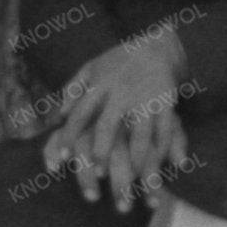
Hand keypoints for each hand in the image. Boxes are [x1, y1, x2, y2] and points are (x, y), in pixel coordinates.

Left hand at [43, 28, 189, 213]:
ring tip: (133, 179)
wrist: (157, 46)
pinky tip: (161, 167)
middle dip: (102, 151)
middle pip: (108, 126)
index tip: (61, 158)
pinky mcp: (166, 103)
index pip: (80, 114)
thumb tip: (60, 115)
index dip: (69, 136)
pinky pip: (165, 131)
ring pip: (140, 134)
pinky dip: (164, 150)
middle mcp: (120, 93)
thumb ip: (73, 89)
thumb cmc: (119, 61)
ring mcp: (144, 99)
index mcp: (99, 85)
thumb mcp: (91, 67)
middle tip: (98, 174)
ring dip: (136, 158)